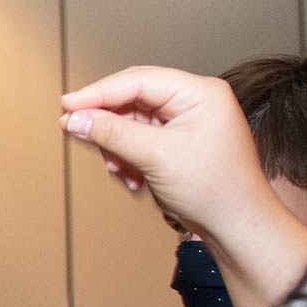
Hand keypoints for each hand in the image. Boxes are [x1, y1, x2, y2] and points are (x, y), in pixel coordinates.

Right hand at [58, 66, 282, 239]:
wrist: (237, 226)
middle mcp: (195, 101)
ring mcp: (188, 122)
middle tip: (77, 130)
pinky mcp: (180, 143)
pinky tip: (132, 177)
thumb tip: (76, 119)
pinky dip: (129, 157)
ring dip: (118, 146)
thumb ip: (113, 133)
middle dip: (107, 120)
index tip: (68, 105)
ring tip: (119, 169)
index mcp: (200, 93)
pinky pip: (141, 140)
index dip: (99, 92)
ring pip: (133, 121)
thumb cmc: (216, 190)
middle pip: (134, 97)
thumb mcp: (156, 157)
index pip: (138, 80)